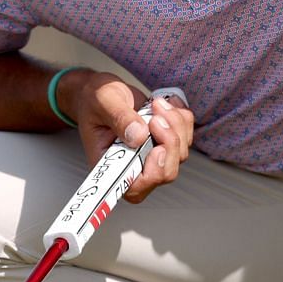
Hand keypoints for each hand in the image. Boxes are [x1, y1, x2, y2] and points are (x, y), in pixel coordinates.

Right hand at [64, 71, 193, 202]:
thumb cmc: (95, 102)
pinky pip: (187, 136)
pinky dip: (182, 118)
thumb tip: (139, 136)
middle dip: (169, 141)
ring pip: (180, 153)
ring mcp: (152, 156)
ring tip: (156, 104)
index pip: (135, 188)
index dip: (152, 175)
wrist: (102, 93)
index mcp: (111, 166)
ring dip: (175, 124)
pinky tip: (165, 105)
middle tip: (156, 116)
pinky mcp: (166, 143)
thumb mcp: (103, 103)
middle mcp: (134, 166)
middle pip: (166, 172)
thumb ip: (120, 119)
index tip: (156, 148)